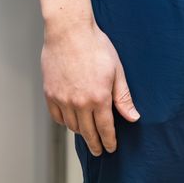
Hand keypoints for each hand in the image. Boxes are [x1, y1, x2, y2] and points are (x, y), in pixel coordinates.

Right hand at [42, 17, 139, 155]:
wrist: (69, 31)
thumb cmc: (96, 46)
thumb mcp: (116, 70)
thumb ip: (123, 97)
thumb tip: (133, 118)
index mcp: (99, 98)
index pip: (105, 129)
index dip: (109, 141)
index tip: (111, 149)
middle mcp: (79, 103)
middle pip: (88, 133)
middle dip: (95, 144)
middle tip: (99, 151)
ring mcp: (62, 99)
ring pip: (72, 126)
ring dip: (81, 132)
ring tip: (87, 133)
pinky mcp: (50, 93)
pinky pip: (57, 116)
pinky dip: (64, 121)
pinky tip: (71, 120)